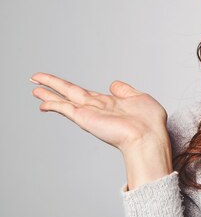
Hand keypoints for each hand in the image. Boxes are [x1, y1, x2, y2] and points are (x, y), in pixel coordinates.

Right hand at [30, 72, 168, 156]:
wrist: (149, 137)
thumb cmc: (150, 123)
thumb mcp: (139, 98)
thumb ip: (125, 90)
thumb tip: (114, 84)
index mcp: (110, 104)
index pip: (87, 94)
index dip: (75, 89)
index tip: (63, 85)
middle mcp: (97, 109)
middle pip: (71, 93)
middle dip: (54, 86)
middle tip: (37, 79)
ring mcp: (90, 113)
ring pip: (65, 99)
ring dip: (49, 92)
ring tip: (34, 87)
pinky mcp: (86, 118)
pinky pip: (66, 108)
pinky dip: (53, 104)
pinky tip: (42, 103)